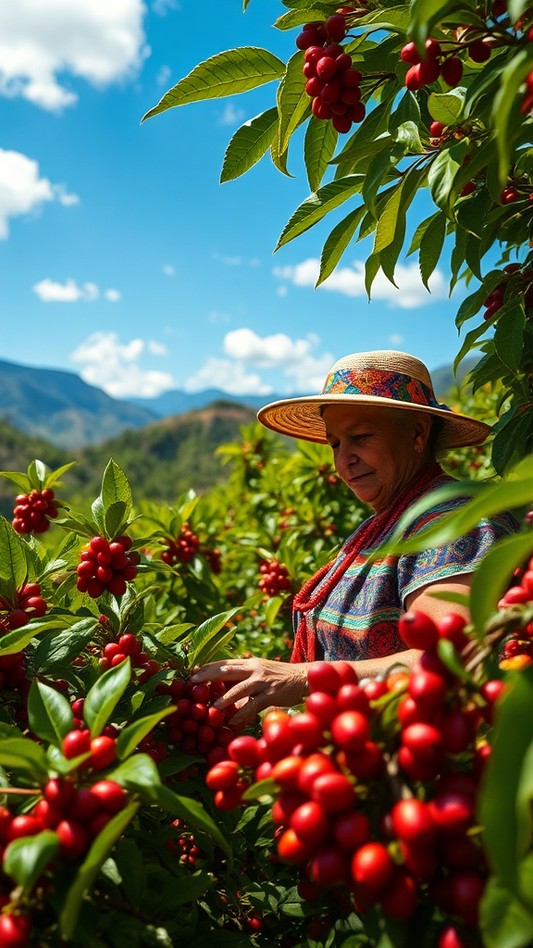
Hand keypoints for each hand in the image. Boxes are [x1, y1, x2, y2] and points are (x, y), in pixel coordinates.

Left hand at [190, 658, 307, 724]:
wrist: (304, 678)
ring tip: (211, 708)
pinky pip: (254, 705)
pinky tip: (233, 722)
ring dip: (224, 699)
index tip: (192, 672)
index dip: (208, 667)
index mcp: (249, 663)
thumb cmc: (280, 678)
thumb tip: (224, 690)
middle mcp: (254, 668)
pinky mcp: (272, 694)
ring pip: (239, 688)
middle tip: (192, 681)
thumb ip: (244, 679)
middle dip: (208, 675)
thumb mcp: (260, 673)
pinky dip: (243, 714)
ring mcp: (263, 680)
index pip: (224, 663)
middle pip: (227, 670)